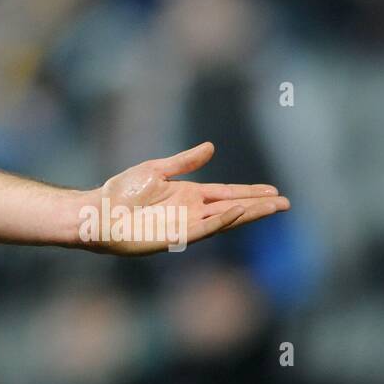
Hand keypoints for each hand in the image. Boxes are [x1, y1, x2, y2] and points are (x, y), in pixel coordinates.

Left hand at [82, 142, 288, 255]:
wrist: (98, 212)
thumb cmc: (121, 192)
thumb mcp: (156, 170)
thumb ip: (185, 162)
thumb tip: (211, 147)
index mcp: (189, 195)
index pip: (227, 194)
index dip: (250, 193)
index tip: (274, 192)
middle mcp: (191, 211)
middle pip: (233, 208)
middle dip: (258, 206)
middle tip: (285, 203)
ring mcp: (185, 225)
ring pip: (224, 219)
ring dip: (247, 214)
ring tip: (272, 207)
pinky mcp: (175, 237)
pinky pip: (203, 228)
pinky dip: (221, 221)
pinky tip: (237, 212)